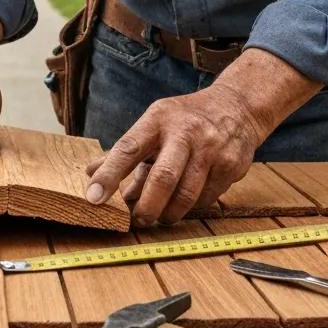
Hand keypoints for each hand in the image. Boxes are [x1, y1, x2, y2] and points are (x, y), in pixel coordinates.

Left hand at [84, 83, 266, 225]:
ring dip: (170, 213)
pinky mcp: (231, 165)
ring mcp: (211, 149)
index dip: (109, 175)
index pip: (127, 149)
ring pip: (187, 194)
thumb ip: (124, 150)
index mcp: (157, 120)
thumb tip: (91, 172)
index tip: (93, 197)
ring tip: (161, 217)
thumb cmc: (184, 119)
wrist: (237, 106)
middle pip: (163, 177)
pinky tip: (186, 202)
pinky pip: (207, 198)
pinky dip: (192, 207)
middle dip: (147, 207)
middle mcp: (184, 132)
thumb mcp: (153, 123)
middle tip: (138, 220)